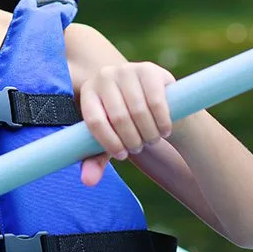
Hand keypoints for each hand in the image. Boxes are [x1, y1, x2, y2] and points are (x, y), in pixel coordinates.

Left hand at [78, 62, 174, 185]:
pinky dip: (162, 123)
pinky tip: (164, 131)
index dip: (109, 142)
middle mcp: (104, 76)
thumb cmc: (126, 125)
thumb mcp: (110, 141)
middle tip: (139, 148)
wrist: (157, 104)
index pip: (94, 120)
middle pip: (118, 117)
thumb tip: (87, 181)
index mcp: (88, 92)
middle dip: (132, 140)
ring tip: (150, 140)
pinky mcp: (150, 70)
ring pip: (138, 111)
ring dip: (148, 133)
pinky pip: (156, 102)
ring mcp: (127, 70)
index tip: (122, 156)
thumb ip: (95, 161)